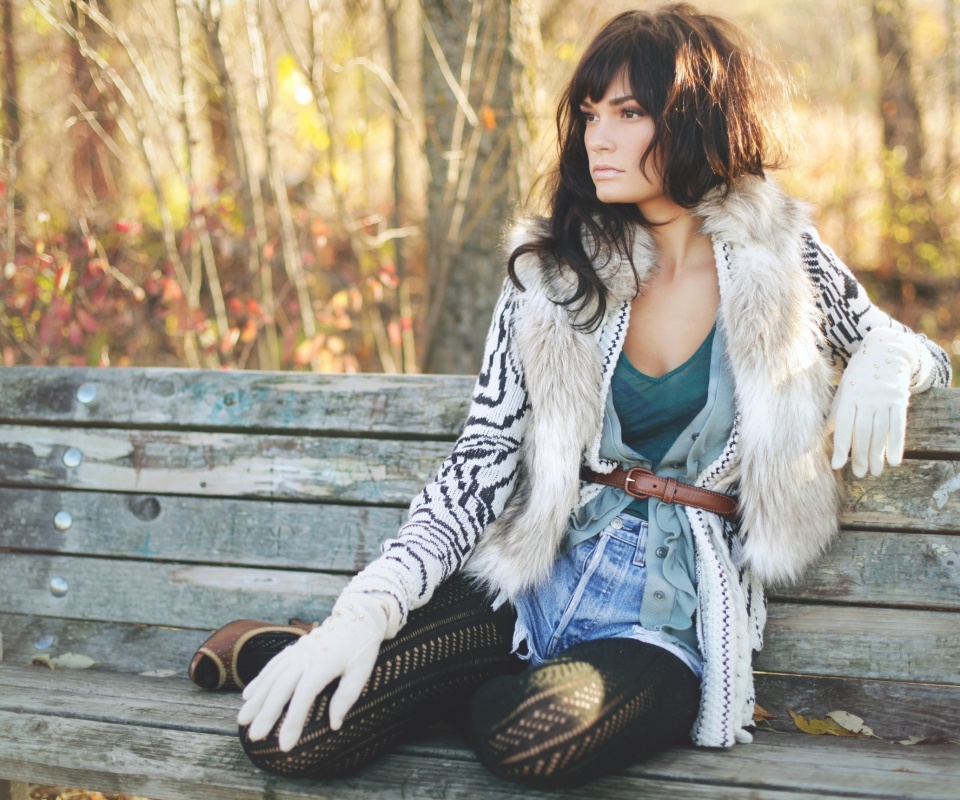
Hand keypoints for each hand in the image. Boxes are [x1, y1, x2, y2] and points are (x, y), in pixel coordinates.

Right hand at [237, 591, 396, 751]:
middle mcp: (305, 657)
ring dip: (256, 699)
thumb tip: (334, 725)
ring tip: (242, 720)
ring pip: (272, 676)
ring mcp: (297, 651)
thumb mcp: (362, 671)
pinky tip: (248, 696)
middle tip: (254, 736)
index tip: (285, 745)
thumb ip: (346, 697)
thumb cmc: (362, 648)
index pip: (303, 696)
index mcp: (323, 664)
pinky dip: (259, 680)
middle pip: (281, 688)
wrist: (357, 617)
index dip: (293, 721)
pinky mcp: (294, 648)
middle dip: (266, 713)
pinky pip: (272, 665)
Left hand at [830, 327, 916, 477]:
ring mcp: (884, 399)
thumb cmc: (858, 374)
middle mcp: (866, 399)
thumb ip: (835, 412)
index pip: (843, 426)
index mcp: (848, 396)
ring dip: (877, 454)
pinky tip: (893, 460)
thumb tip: (823, 435)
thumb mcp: (843, 389)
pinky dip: (897, 444)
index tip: (837, 466)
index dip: (841, 447)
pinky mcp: (900, 400)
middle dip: (860, 455)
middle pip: (862, 432)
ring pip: (880, 432)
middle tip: (860, 474)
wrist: (885, 350)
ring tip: (874, 472)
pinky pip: (898, 425)